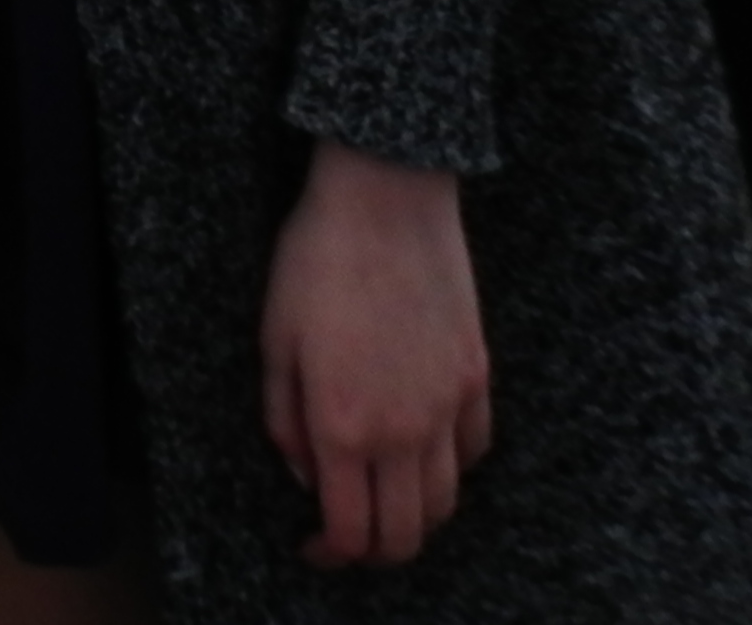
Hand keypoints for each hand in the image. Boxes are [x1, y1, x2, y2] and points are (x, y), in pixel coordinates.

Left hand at [260, 138, 493, 567]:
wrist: (386, 198)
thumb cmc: (316, 259)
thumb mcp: (274, 339)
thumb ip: (283, 420)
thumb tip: (304, 475)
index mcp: (341, 426)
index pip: (351, 531)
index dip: (332, 554)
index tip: (314, 546)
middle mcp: (402, 430)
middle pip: (405, 534)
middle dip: (375, 550)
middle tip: (350, 535)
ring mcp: (448, 406)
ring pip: (444, 502)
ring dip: (415, 516)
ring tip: (386, 498)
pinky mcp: (477, 376)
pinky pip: (474, 451)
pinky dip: (451, 469)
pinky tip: (426, 451)